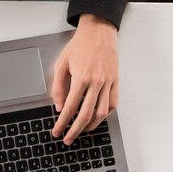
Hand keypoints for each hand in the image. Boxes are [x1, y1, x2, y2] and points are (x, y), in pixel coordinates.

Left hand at [51, 14, 118, 144]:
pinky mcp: (116, 82)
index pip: (70, 107)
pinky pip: (113, 104)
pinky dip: (105, 115)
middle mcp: (96, 83)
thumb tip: (59, 106)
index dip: (62, 123)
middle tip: (68, 138)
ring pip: (102, 113)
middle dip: (75, 130)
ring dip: (91, 125)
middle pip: (86, 115)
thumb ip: (58, 86)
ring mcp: (108, 83)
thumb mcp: (62, 63)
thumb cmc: (79, 46)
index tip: (57, 131)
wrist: (98, 32)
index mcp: (81, 78)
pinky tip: (97, 118)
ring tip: (81, 130)